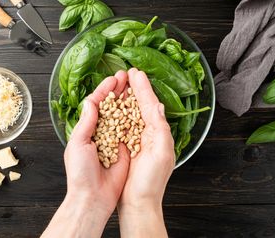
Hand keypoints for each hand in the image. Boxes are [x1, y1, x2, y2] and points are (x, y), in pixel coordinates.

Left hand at [42, 71, 129, 237]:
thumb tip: (91, 101)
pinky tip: (143, 105)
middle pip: (111, 105)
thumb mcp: (78, 144)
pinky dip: (137, 117)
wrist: (93, 198)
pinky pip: (132, 130)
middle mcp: (101, 131)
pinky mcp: (126, 148)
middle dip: (119, 90)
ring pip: (123, 114)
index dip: (105, 90)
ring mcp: (114, 139)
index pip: (96, 103)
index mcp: (87, 129)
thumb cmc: (80, 173)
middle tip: (127, 76)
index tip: (114, 78)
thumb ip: (86, 122)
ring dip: (128, 99)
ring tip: (136, 85)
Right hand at [118, 68, 174, 237]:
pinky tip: (112, 104)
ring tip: (120, 82)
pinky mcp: (124, 146)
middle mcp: (148, 133)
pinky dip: (117, 111)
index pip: (149, 104)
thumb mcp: (162, 153)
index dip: (143, 87)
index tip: (135, 72)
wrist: (138, 203)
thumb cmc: (151, 182)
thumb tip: (157, 104)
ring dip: (125, 96)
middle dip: (134, 88)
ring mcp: (136, 139)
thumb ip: (160, 128)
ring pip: (130, 112)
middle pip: (140, 104)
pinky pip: (121, 124)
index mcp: (158, 132)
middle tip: (127, 72)